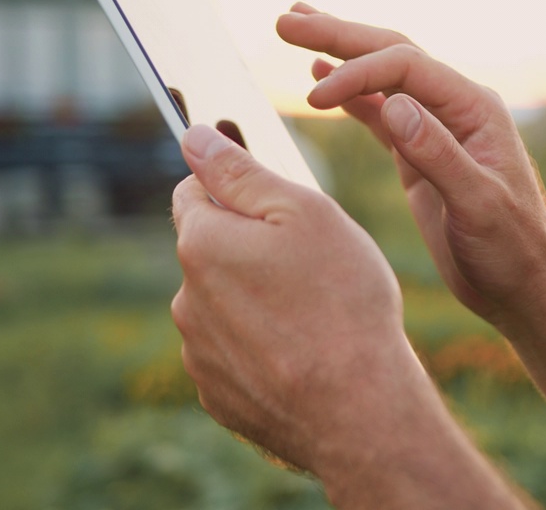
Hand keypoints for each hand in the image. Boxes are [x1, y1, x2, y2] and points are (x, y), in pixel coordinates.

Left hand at [170, 124, 415, 471]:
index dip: (236, 186)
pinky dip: (263, 348)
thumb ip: (243, 173)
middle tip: (314, 263)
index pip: (194, 191)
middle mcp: (186, 298)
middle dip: (250, 247)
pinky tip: (306, 354)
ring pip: (224, 305)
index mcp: (202, 243)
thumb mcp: (305, 213)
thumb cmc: (343, 301)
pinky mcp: (220, 395)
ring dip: (257, 300)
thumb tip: (195, 137)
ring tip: (317, 315)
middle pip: (212, 250)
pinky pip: (236, 354)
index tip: (276, 204)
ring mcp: (200, 353)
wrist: (359, 408)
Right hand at [277, 3, 545, 327]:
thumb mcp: (478, 205)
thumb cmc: (510, 247)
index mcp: (474, 109)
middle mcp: (456, 108)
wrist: (523, 283)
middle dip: (338, 34)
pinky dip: (349, 92)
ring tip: (294, 27)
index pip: (407, 67)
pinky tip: (318, 77)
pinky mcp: (420, 152)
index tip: (314, 97)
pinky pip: (379, 110)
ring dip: (338, 52)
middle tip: (284, 19)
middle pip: (391, 54)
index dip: (357, 72)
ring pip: (382, 75)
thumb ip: (438, 154)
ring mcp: (438, 127)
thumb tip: (393, 104)